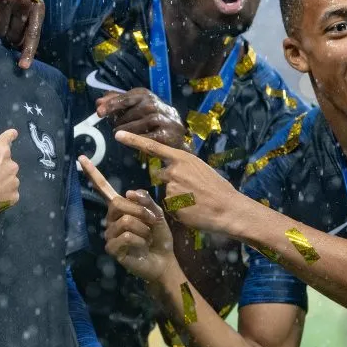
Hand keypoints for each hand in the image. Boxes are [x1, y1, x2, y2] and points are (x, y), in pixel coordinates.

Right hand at [0, 129, 19, 216]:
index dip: (10, 135)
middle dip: (0, 166)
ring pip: (10, 178)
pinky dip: (4, 194)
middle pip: (7, 163)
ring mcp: (14, 182)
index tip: (14, 133)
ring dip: (3, 180)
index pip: (6, 139)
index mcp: (1, 152)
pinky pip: (10, 193)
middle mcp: (11, 165)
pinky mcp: (13, 196)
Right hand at [79, 156, 175, 283]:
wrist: (163, 260)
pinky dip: (140, 241)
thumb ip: (145, 201)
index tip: (81, 158)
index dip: (93, 173)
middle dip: (140, 211)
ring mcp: (110, 234)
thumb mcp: (156, 213)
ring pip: (125, 221)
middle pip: (118, 203)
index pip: (104, 188)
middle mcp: (111, 219)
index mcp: (120, 207)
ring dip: (143, 229)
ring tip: (147, 238)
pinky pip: (126, 237)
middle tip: (152, 222)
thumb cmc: (158, 236)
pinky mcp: (112, 248)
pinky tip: (142, 247)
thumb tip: (127, 192)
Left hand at [96, 88, 187, 149]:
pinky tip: (129, 141)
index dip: (110, 105)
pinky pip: (143, 139)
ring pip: (133, 127)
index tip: (99, 112)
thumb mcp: (136, 104)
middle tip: (115, 127)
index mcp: (144, 94)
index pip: (124, 99)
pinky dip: (134, 141)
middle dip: (118, 122)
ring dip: (124, 132)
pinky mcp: (163, 135)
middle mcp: (153, 104)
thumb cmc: (151, 115)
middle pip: (127, 114)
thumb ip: (117, 101)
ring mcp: (159, 119)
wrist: (176, 129)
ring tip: (120, 135)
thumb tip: (98, 102)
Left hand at [114, 131, 237, 232]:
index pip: (153, 147)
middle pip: (162, 176)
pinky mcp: (170, 204)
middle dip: (173, 183)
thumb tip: (170, 169)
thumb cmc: (218, 189)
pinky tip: (192, 210)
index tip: (118, 136)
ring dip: (177, 198)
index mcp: (182, 158)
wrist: (228, 209)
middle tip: (194, 191)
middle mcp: (174, 170)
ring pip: (166, 193)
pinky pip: (169, 207)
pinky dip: (178, 210)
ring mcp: (171, 187)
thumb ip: (183, 167)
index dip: (134, 141)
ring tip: (196, 202)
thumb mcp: (201, 169)